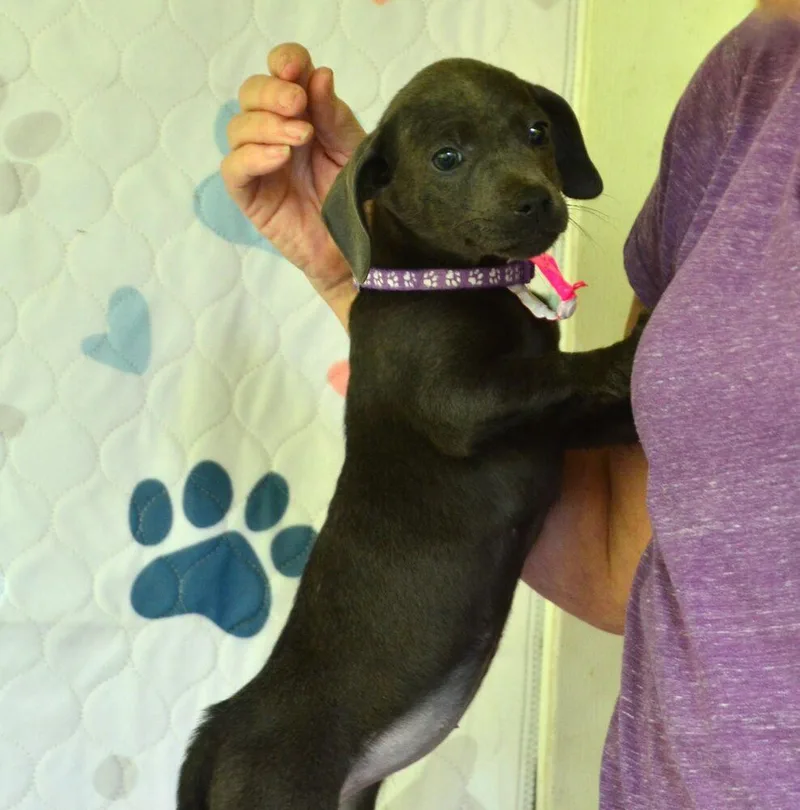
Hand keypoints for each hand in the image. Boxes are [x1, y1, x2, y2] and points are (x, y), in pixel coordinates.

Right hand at [222, 43, 365, 306]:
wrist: (356, 246)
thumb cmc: (354, 197)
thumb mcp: (352, 150)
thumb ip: (334, 116)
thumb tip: (318, 75)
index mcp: (302, 114)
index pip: (280, 74)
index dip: (283, 62)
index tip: (296, 67)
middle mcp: (274, 133)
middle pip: (251, 94)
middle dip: (272, 93)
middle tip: (299, 106)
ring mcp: (258, 164)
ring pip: (238, 127)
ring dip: (267, 125)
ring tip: (300, 138)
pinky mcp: (249, 196)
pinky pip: (234, 169)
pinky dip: (253, 156)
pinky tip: (280, 157)